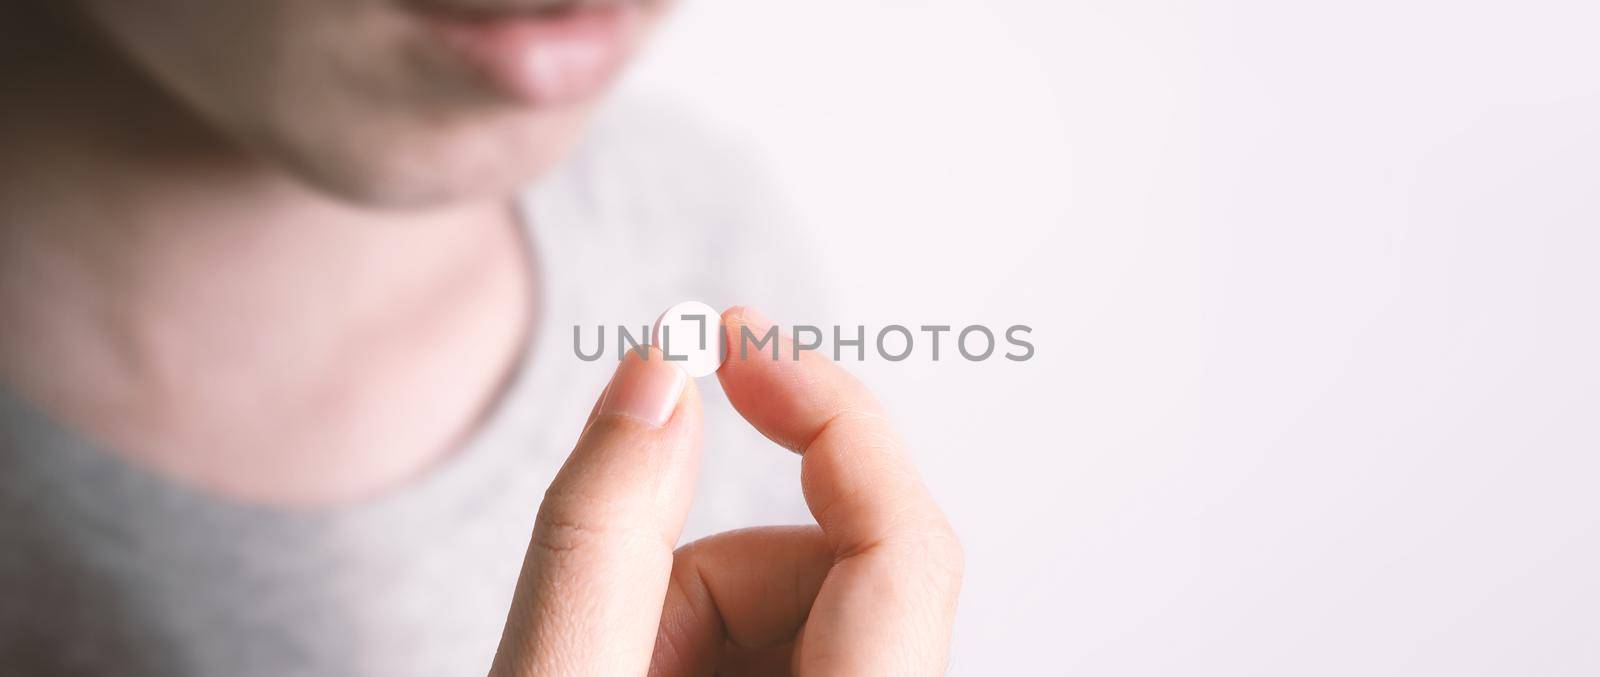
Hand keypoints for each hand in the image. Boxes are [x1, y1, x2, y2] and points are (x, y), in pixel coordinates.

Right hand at [488, 307, 962, 675]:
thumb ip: (600, 531)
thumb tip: (658, 370)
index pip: (904, 541)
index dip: (832, 416)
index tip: (737, 338)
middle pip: (835, 565)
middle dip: (709, 568)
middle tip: (613, 637)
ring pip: (799, 604)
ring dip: (691, 618)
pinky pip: (785, 645)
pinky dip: (702, 646)